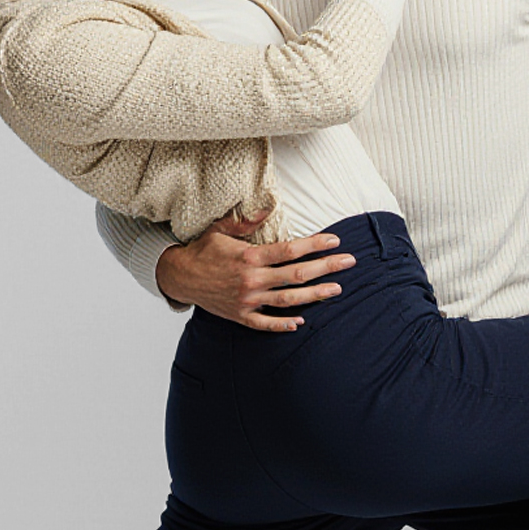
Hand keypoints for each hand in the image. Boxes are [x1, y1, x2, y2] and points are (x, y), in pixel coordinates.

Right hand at [156, 219, 355, 330]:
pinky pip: (265, 323)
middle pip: (297, 274)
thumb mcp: (221, 228)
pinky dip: (283, 324)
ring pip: (288, 299)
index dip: (315, 245)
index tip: (335, 241)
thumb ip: (246, 220)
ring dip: (315, 295)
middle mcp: (252, 279)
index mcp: (249, 256)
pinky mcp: (240, 315)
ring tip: (336, 289)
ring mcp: (247, 300)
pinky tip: (302, 322)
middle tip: (349, 262)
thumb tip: (268, 205)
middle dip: (326, 267)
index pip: (290, 250)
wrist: (179, 276)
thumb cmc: (203, 250)